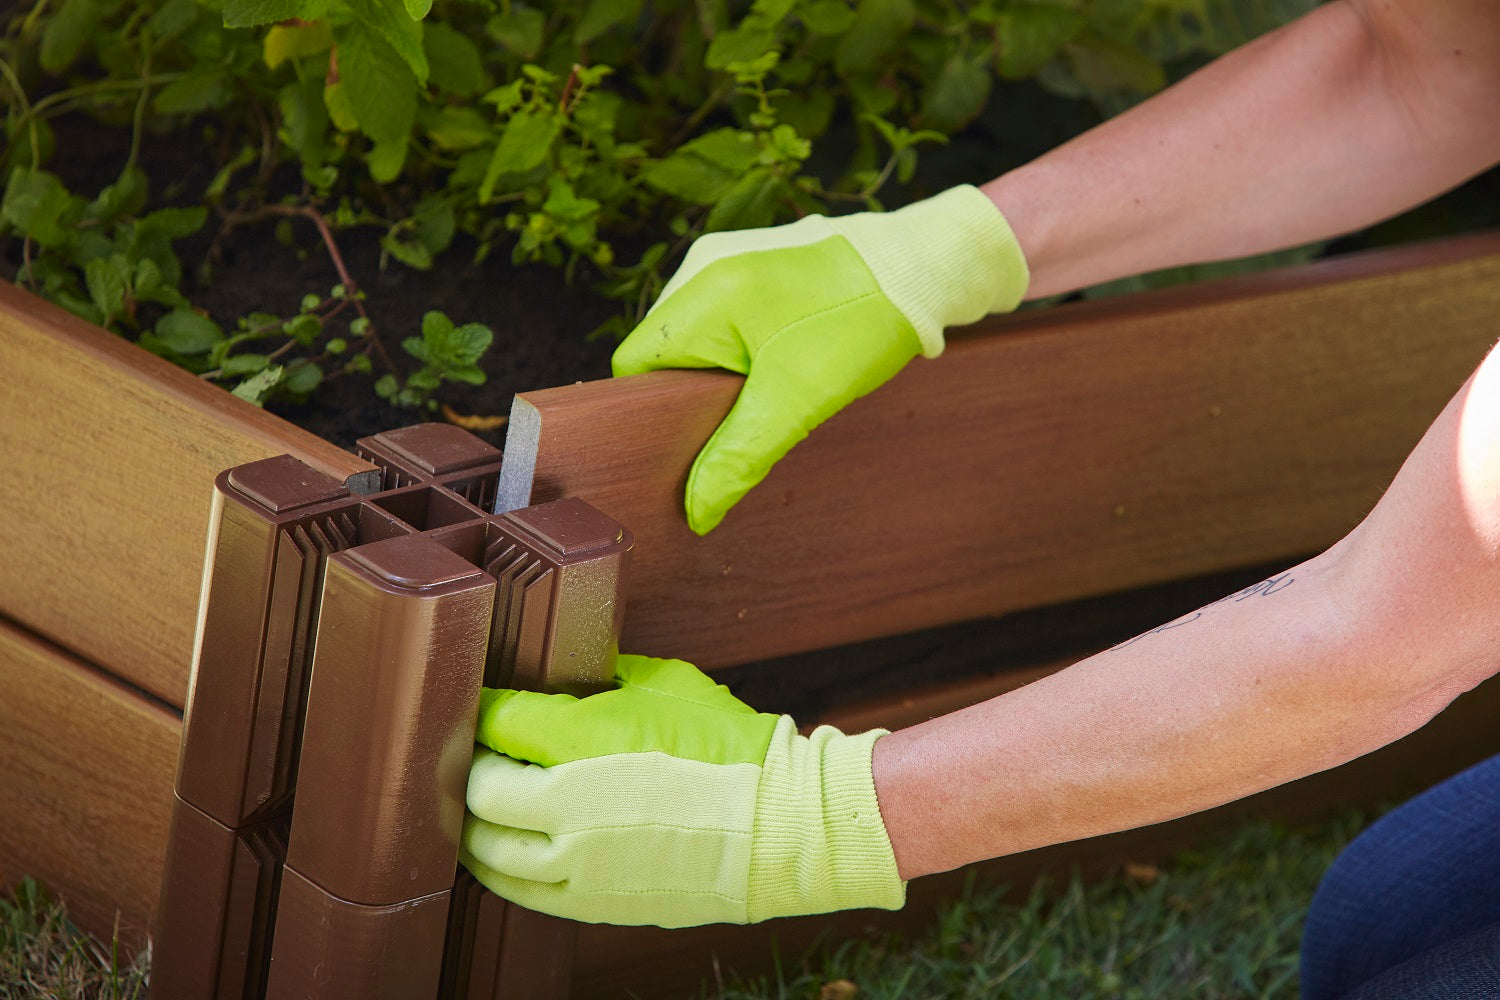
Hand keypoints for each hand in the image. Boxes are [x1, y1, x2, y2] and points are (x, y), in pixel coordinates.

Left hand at [460, 655, 903, 927]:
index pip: (495, 722)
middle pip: (477, 791)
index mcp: (582, 743)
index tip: (484, 706)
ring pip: (487, 852)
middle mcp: (566, 807)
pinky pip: (521, 893)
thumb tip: (565, 678)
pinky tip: (508, 852)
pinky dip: (503, 870)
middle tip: (475, 756)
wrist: (780, 825)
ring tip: (479, 807)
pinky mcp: (594, 904)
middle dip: (469, 770)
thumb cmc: (730, 747)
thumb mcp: (664, 685)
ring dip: (475, 826)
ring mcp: (577, 865)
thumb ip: (603, 680)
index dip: (482, 711)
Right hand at [612, 185, 1028, 533]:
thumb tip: (696, 511)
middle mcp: (703, 266)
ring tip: (763, 396)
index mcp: (701, 293)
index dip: (651, 414)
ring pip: (695, 338)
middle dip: (690, 398)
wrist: (922, 266)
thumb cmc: (861, 323)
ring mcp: (728, 259)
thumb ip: (738, 457)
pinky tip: (776, 366)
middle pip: (662, 354)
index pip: (634, 367)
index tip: (684, 446)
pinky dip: (739, 350)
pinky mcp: (754, 263)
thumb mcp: (796, 400)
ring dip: (719, 375)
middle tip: (734, 427)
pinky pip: (723, 318)